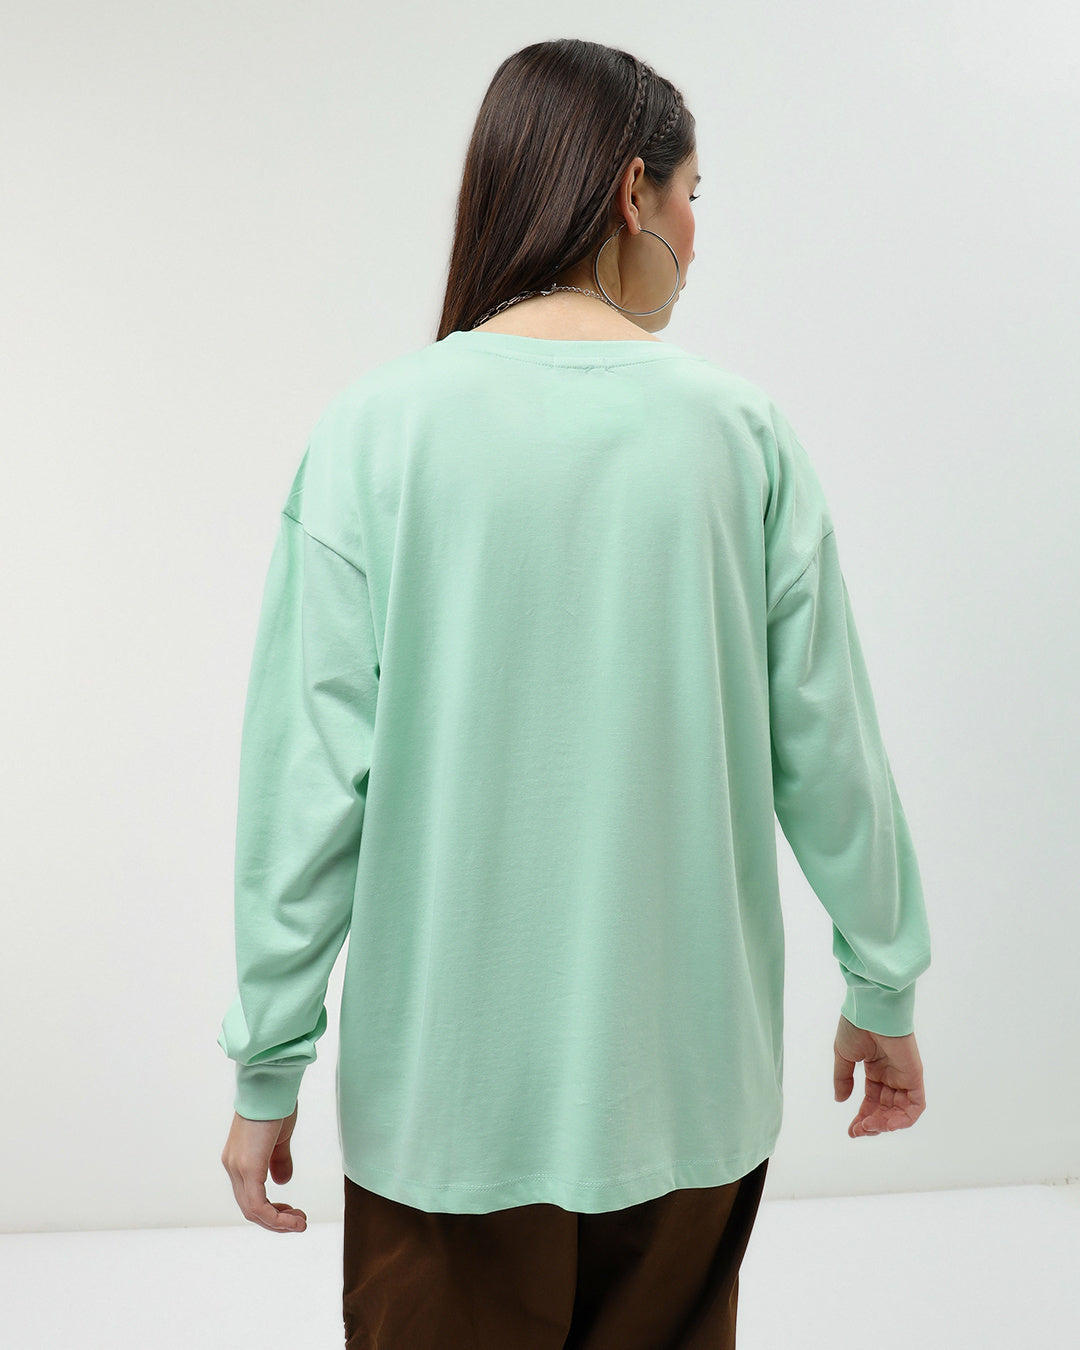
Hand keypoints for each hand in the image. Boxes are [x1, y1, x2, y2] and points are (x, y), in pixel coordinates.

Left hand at [221, 1100, 307, 1231]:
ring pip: (252, 1210)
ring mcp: (237, 1168)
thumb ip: (278, 1160)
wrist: (271, 1083)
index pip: (250, 1196)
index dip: (271, 1209)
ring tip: (299, 1223)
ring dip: (278, 1222)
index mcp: (239, 1159)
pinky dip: (276, 1217)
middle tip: (298, 1221)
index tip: (292, 1211)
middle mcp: (233, 1166)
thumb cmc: (276, 1102)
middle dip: (276, 1220)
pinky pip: (258, 1205)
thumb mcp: (279, 1137)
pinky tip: (293, 1219)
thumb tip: (282, 1182)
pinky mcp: (248, 1167)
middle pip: (249, 1207)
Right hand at [834, 1013, 925, 1137]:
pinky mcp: (915, 1076)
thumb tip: (841, 1100)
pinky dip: (903, 1119)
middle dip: (872, 1125)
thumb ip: (843, 1078)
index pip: (872, 1102)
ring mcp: (903, 1077)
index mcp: (875, 1070)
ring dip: (885, 1125)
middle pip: (886, 1110)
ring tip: (868, 1126)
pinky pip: (915, 1106)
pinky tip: (886, 1124)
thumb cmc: (856, 1026)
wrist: (870, 1010)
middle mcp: (891, 1076)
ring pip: (900, 1112)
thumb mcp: (844, 1056)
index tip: (851, 1131)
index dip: (862, 1118)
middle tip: (858, 1131)